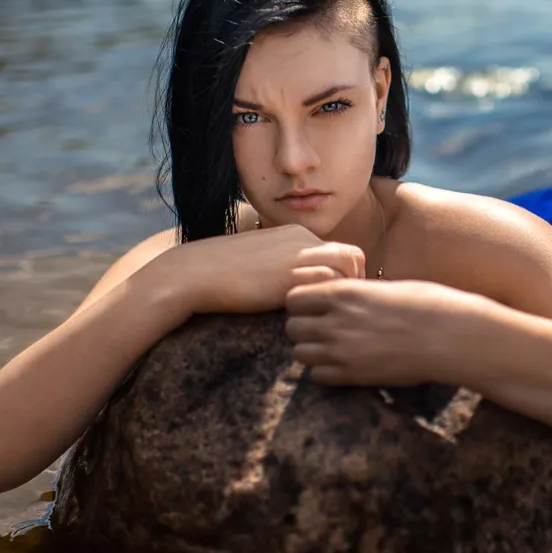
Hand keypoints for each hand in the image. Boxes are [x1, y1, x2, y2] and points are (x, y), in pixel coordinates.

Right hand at [150, 224, 365, 314]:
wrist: (194, 274)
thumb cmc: (220, 274)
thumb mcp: (258, 261)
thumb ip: (281, 266)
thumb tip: (296, 287)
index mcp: (294, 233)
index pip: (339, 249)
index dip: (346, 274)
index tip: (340, 297)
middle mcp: (301, 239)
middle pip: (353, 255)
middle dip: (357, 281)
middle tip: (347, 309)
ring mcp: (298, 255)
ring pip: (349, 267)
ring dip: (349, 292)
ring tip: (340, 316)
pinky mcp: (292, 275)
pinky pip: (332, 284)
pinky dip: (334, 301)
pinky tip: (325, 319)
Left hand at [284, 279, 487, 386]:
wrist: (449, 336)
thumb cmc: (427, 305)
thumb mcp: (384, 288)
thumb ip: (355, 295)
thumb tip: (339, 299)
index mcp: (344, 293)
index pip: (294, 299)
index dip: (303, 304)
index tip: (317, 308)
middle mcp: (336, 321)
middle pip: (292, 328)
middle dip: (304, 329)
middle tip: (323, 330)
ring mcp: (342, 351)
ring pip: (300, 354)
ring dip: (312, 352)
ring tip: (332, 349)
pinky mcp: (354, 376)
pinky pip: (318, 376)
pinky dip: (325, 372)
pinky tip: (344, 366)